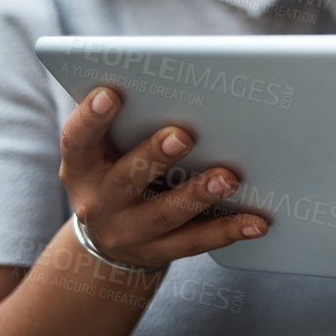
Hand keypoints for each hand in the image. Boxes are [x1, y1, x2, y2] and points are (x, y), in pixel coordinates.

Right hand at [58, 86, 267, 268]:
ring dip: (198, 194)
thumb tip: (181, 83)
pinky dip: (229, 230)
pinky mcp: (159, 252)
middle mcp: (98, 202)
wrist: (109, 238)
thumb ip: (129, 121)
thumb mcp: (106, 150)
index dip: (91, 118)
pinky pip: (196, 242)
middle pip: (124, 180)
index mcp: (82, 167)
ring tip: (229, 177)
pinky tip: (257, 222)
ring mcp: (128, 232)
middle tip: (183, 135)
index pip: (77, 140)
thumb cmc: (118, 170)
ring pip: (165, 214)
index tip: (110, 93)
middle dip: (154, 156)